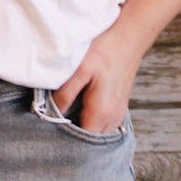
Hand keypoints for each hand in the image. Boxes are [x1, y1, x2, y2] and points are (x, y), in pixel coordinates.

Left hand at [53, 15, 145, 134]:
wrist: (130, 36)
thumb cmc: (106, 50)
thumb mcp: (80, 69)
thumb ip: (65, 94)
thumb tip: (50, 112)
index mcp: (101, 112)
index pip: (82, 143)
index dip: (65, 142)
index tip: (50, 135)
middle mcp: (112, 118)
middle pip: (90, 142)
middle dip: (72, 138)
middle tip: (53, 126)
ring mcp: (118, 114)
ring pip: (97, 134)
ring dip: (82, 129)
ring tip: (65, 118)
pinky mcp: (119, 107)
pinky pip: (103, 125)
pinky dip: (91, 122)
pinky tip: (80, 109)